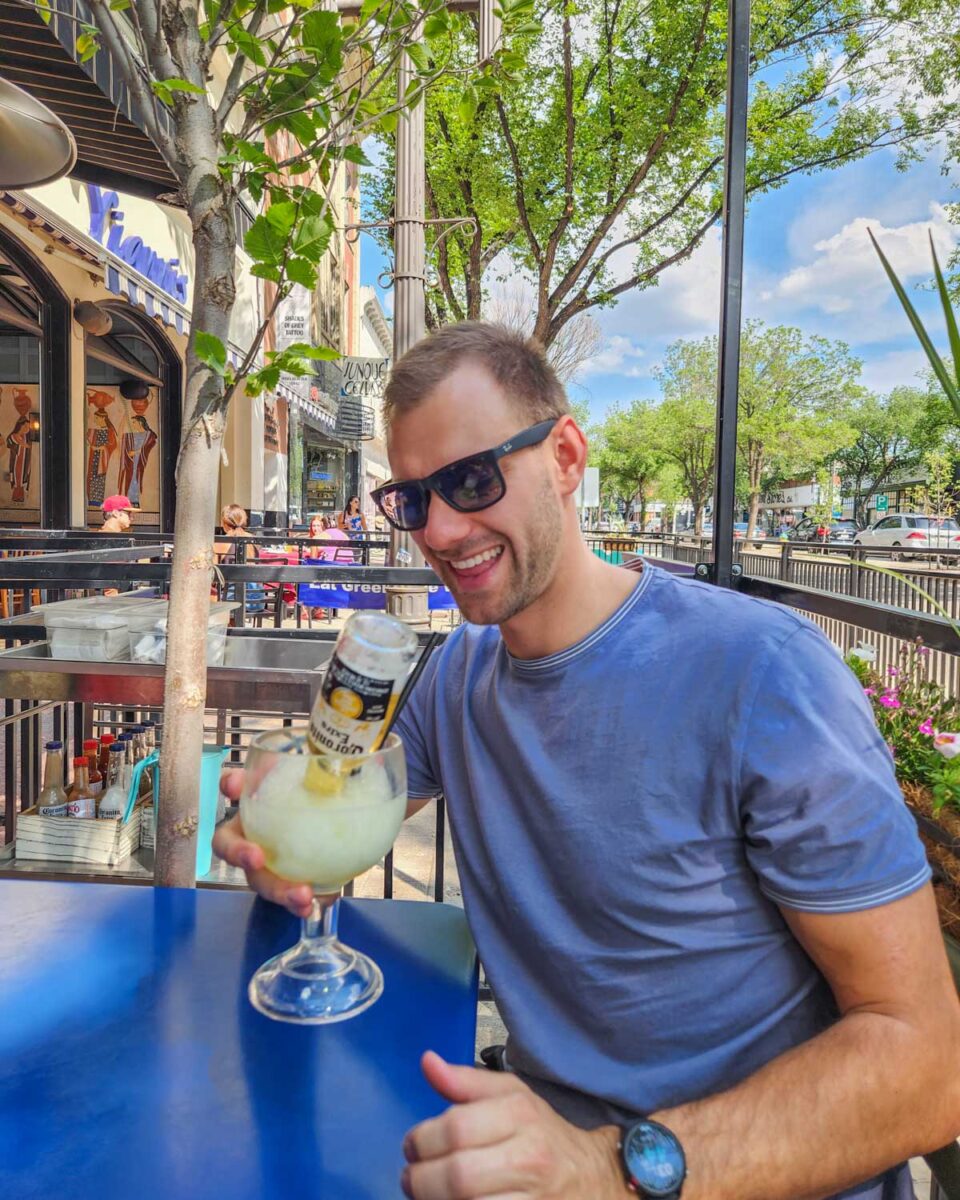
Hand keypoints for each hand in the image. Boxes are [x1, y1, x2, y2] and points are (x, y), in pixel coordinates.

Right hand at [212, 768, 333, 918]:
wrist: (342, 821)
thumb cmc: (325, 794)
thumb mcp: (327, 778)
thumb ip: (334, 767)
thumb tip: (368, 760)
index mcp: (260, 797)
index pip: (235, 785)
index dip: (231, 784)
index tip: (235, 786)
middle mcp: (255, 829)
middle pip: (230, 843)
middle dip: (238, 851)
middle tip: (255, 857)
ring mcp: (268, 859)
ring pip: (260, 878)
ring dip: (277, 889)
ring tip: (302, 897)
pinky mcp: (287, 881)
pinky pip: (290, 895)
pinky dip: (302, 902)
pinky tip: (321, 902)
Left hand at [401, 1051, 626, 1198]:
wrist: (592, 1179)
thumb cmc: (543, 1134)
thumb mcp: (511, 1096)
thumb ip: (465, 1082)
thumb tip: (427, 1061)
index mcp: (520, 1114)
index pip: (456, 1128)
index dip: (421, 1140)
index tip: (412, 1146)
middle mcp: (530, 1157)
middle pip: (458, 1176)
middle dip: (422, 1180)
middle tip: (412, 1178)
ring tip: (429, 1195)